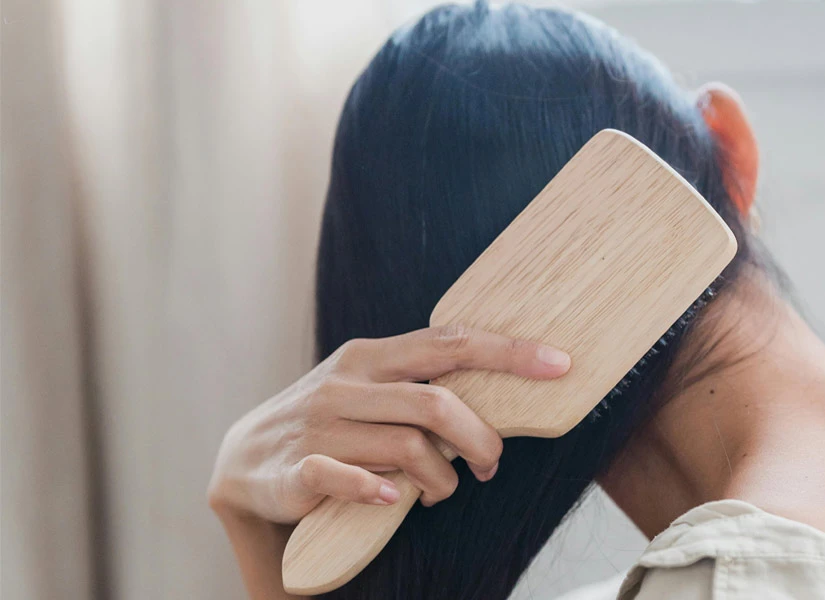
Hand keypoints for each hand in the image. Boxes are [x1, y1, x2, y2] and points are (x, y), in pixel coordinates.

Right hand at [207, 325, 570, 523]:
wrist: (244, 457)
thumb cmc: (331, 422)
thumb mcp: (374, 391)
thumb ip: (424, 388)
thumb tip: (499, 402)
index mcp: (371, 356)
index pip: (449, 343)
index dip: (507, 353)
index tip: (559, 363)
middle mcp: (347, 383)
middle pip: (436, 401)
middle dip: (480, 438)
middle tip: (491, 465)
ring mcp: (320, 425)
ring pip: (408, 449)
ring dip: (441, 480)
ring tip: (438, 493)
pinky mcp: (297, 469)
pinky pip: (348, 479)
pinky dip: (381, 492)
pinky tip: (393, 499)